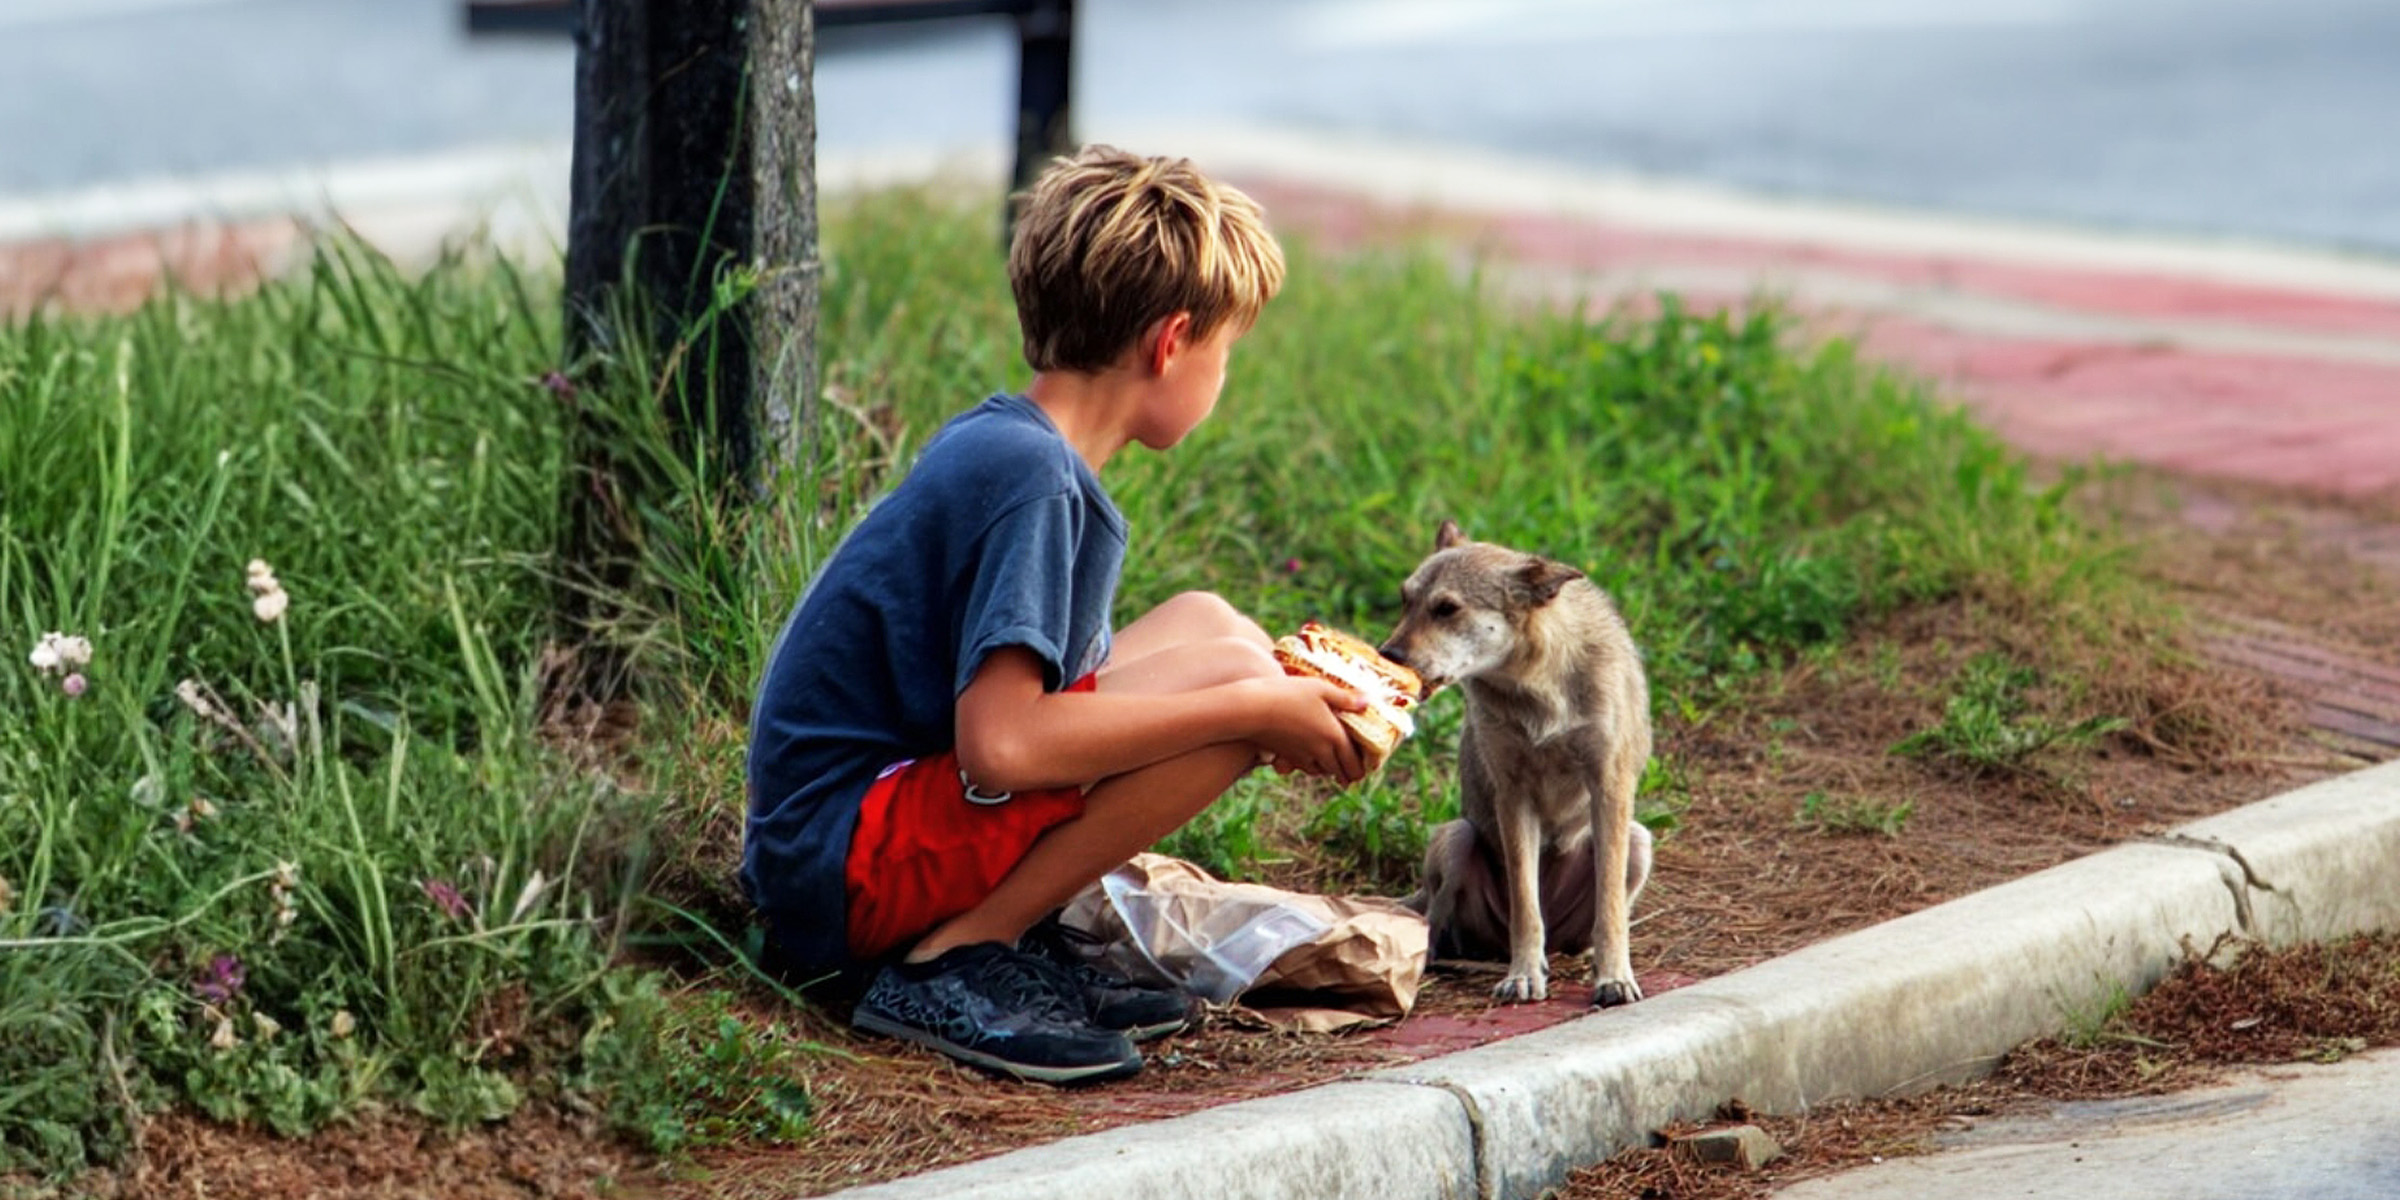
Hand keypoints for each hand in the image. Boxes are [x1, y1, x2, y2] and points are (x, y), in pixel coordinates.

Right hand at [1251, 676, 1367, 784]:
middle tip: (1354, 772)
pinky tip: (1311, 758)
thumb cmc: (1288, 693)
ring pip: (1322, 771)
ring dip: (1330, 769)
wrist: (1251, 709)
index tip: (1367, 768)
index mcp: (1334, 736)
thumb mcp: (1320, 688)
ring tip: (1334, 765)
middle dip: (1349, 773)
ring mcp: (1302, 757)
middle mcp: (1321, 751)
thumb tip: (1368, 702)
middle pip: (1340, 772)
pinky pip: (1305, 767)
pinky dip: (1312, 766)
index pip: (1355, 761)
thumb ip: (1345, 698)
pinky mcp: (1286, 756)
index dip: (1363, 768)